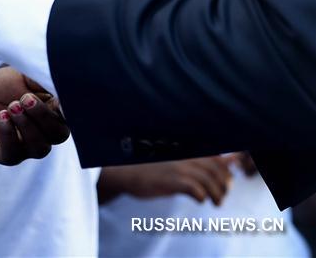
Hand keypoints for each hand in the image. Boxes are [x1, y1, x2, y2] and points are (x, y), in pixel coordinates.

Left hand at [0, 67, 69, 164]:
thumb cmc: (5, 84)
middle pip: (58, 134)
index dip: (67, 111)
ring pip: (40, 147)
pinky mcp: (8, 155)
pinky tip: (2, 117)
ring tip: (12, 106)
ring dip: (27, 126)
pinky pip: (14, 153)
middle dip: (43, 117)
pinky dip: (9, 134)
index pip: (70, 117)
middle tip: (25, 98)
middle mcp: (46, 133)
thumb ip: (45, 79)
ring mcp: (28, 147)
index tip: (57, 99)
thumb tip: (64, 81)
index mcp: (55, 113)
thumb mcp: (26, 76)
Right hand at [99, 156, 233, 205]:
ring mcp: (178, 167)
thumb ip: (196, 162)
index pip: (217, 157)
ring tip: (215, 202)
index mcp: (186, 150)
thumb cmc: (151, 167)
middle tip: (222, 195)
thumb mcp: (174, 161)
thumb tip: (225, 162)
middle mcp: (184, 155)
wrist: (125, 171)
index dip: (227, 170)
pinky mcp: (171, 180)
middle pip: (217, 170)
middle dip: (224, 185)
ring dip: (217, 195)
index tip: (227, 181)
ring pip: (209, 181)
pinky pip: (195, 190)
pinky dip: (201, 197)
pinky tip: (197, 199)